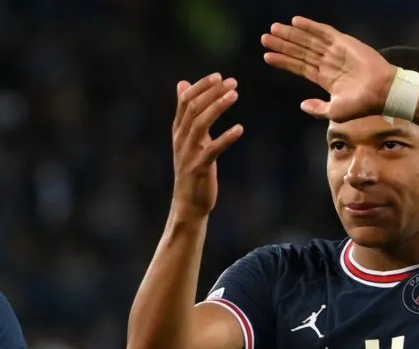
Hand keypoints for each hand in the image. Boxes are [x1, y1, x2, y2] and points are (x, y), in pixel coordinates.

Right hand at [171, 72, 243, 218]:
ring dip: (217, 107)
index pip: (185, 101)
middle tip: (232, 82)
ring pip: (200, 124)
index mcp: (179, 130)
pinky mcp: (199, 168)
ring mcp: (188, 154)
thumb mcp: (188, 137)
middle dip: (212, 92)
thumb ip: (187, 112)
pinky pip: (212, 150)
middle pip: (192, 108)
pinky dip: (226, 138)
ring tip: (234, 95)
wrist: (188, 203)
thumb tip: (181, 83)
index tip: (219, 76)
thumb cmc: (192, 168)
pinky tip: (240, 129)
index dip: (201, 86)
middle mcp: (180, 139)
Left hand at [261, 17, 395, 121]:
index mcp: (325, 78)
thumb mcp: (335, 111)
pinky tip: (295, 22)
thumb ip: (318, 109)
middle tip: (264, 38)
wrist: (381, 92)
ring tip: (273, 30)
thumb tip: (302, 105)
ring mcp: (335, 51)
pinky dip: (309, 26)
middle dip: (282, 45)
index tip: (267, 56)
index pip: (299, 66)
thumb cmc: (361, 105)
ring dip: (291, 34)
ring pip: (308, 40)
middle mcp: (328, 62)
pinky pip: (323, 32)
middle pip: (300, 51)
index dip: (283, 61)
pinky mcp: (344, 42)